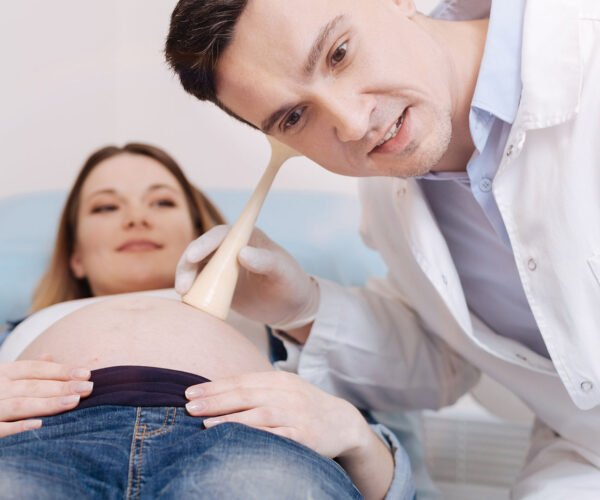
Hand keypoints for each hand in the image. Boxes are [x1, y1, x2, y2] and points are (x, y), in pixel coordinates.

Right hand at [0, 358, 92, 437]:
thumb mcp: (4, 377)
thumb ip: (26, 371)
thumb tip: (49, 355)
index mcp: (3, 372)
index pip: (35, 369)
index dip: (61, 371)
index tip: (86, 374)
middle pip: (32, 387)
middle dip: (62, 387)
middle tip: (88, 388)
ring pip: (19, 405)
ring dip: (47, 404)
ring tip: (74, 402)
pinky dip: (17, 427)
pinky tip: (40, 425)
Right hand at [175, 226, 318, 329]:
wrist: (290, 307)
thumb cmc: (290, 283)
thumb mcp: (283, 272)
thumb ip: (266, 261)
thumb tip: (242, 253)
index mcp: (247, 238)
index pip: (221, 235)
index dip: (205, 243)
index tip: (193, 256)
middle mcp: (230, 249)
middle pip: (201, 250)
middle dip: (188, 264)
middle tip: (183, 286)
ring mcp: (222, 267)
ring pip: (195, 267)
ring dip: (186, 278)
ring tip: (184, 295)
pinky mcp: (217, 285)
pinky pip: (199, 285)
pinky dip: (191, 292)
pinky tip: (188, 303)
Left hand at [184, 371, 366, 458]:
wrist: (342, 422)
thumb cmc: (304, 406)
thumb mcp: (284, 390)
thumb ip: (257, 390)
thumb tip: (217, 393)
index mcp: (279, 380)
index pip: (241, 380)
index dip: (214, 386)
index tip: (190, 392)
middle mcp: (287, 394)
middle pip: (246, 394)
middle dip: (215, 400)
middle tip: (189, 405)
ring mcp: (296, 415)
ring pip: (259, 414)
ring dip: (230, 418)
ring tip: (205, 422)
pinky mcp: (304, 436)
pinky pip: (277, 436)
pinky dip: (256, 436)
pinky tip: (237, 439)